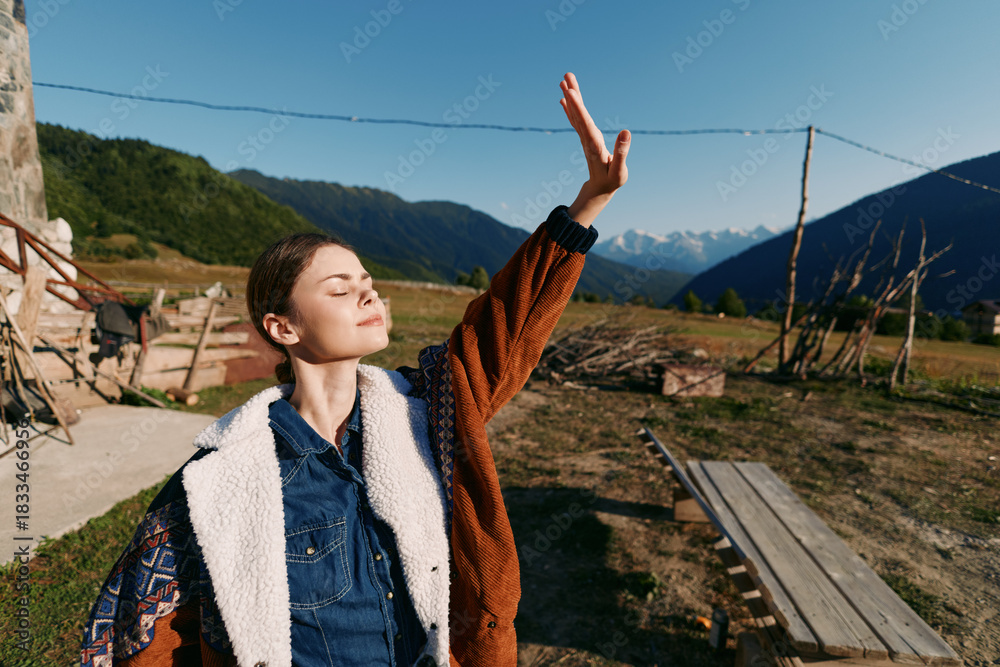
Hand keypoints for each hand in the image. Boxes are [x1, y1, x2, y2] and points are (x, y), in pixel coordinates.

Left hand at [559, 72, 629, 226]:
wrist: (600, 190)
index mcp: (594, 145)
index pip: (584, 124)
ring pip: (576, 114)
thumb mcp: (619, 170)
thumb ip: (621, 152)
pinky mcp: (587, 138)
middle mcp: (587, 139)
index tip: (569, 92)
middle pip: (578, 114)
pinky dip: (571, 108)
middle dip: (572, 95)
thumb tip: (626, 131)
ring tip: (564, 80)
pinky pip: (576, 120)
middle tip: (566, 76)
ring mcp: (585, 138)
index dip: (577, 108)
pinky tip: (564, 99)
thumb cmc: (612, 181)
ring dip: (571, 97)